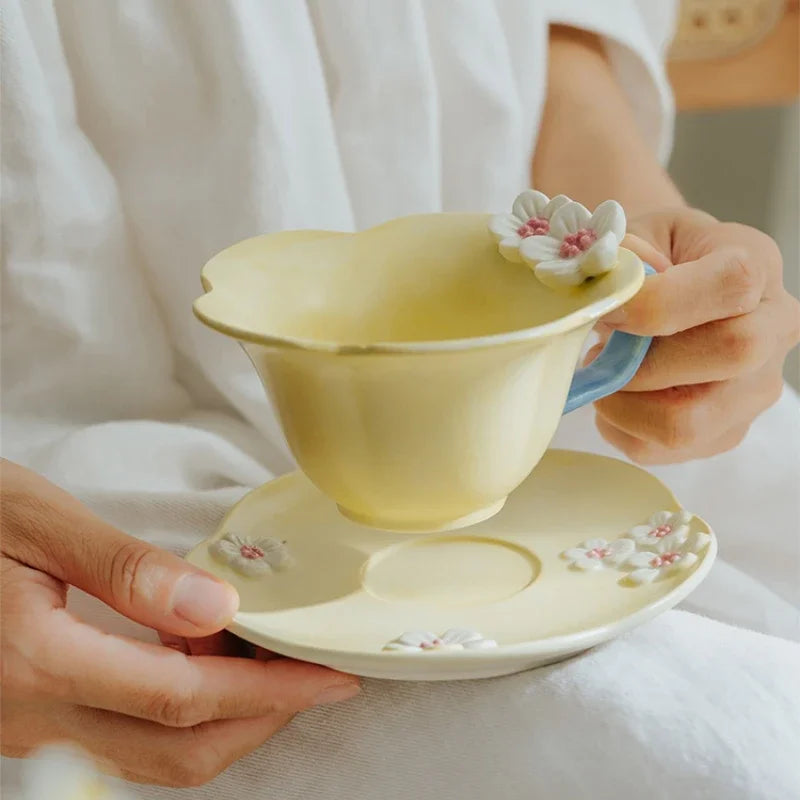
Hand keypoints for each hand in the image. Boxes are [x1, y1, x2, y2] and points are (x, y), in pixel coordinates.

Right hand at [0, 460, 359, 786]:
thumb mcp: (34, 522)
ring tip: (270, 662)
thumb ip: (124, 570)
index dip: (269, 691)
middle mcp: (34, 714)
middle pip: (177, 751)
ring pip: (152, 756)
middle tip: (315, 677)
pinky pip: (122, 736)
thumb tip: (215, 610)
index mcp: (39, 661)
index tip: (328, 677)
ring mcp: (28, 726)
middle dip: (262, 720)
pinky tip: (201, 658)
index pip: (185, 697)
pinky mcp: (28, 717)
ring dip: (226, 720)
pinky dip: (181, 711)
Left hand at [591, 208, 799, 464]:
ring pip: (687, 422)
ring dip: (622, 403)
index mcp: (756, 265)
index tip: (608, 310)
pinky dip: (616, 426)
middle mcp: (772, 330)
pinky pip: (657, 449)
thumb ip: (625, 252)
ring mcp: (753, 392)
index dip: (657, 303)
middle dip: (643, 359)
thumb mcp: (641, 231)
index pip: (733, 285)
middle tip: (600, 352)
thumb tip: (616, 285)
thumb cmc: (655, 258)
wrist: (670, 290)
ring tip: (605, 374)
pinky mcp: (723, 433)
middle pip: (731, 353)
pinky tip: (615, 395)